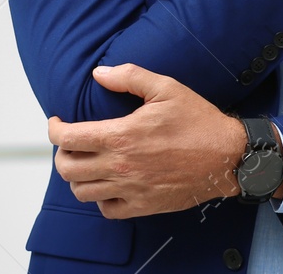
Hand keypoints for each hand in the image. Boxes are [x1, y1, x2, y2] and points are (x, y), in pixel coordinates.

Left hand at [48, 64, 247, 218]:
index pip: (67, 138)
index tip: (57, 122)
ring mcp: (129, 189)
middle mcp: (120, 166)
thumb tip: (99, 73)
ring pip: (81, 191)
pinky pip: (106, 209)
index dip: (54, 129)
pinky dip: (100, 198)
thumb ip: (130, 77)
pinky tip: (109, 184)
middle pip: (66, 168)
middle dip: (61, 153)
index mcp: (121, 136)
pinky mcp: (141, 205)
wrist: (227, 156)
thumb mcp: (168, 89)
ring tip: (87, 163)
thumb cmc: (199, 121)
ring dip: (77, 176)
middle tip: (71, 143)